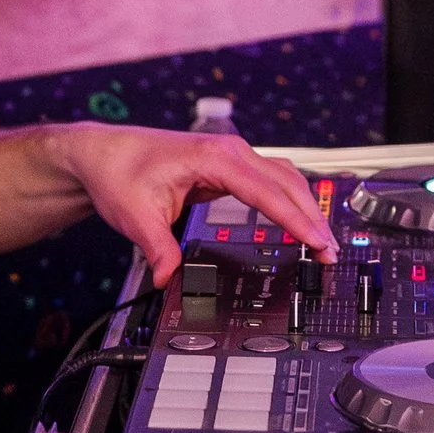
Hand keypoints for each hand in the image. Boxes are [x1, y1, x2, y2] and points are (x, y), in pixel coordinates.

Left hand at [61, 127, 337, 281]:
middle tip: (331, 253)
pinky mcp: (228, 168)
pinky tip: (298, 222)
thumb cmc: (118, 171)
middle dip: (312, 217)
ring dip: (305, 208)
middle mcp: (230, 152)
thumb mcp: (135, 216)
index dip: (296, 220)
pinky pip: (270, 182)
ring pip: (284, 179)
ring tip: (323, 243)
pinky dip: (289, 202)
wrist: (103, 152)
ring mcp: (231, 157)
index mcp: (215, 157)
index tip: (317, 243)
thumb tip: (169, 280)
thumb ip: (158, 250)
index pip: (267, 192)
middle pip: (287, 183)